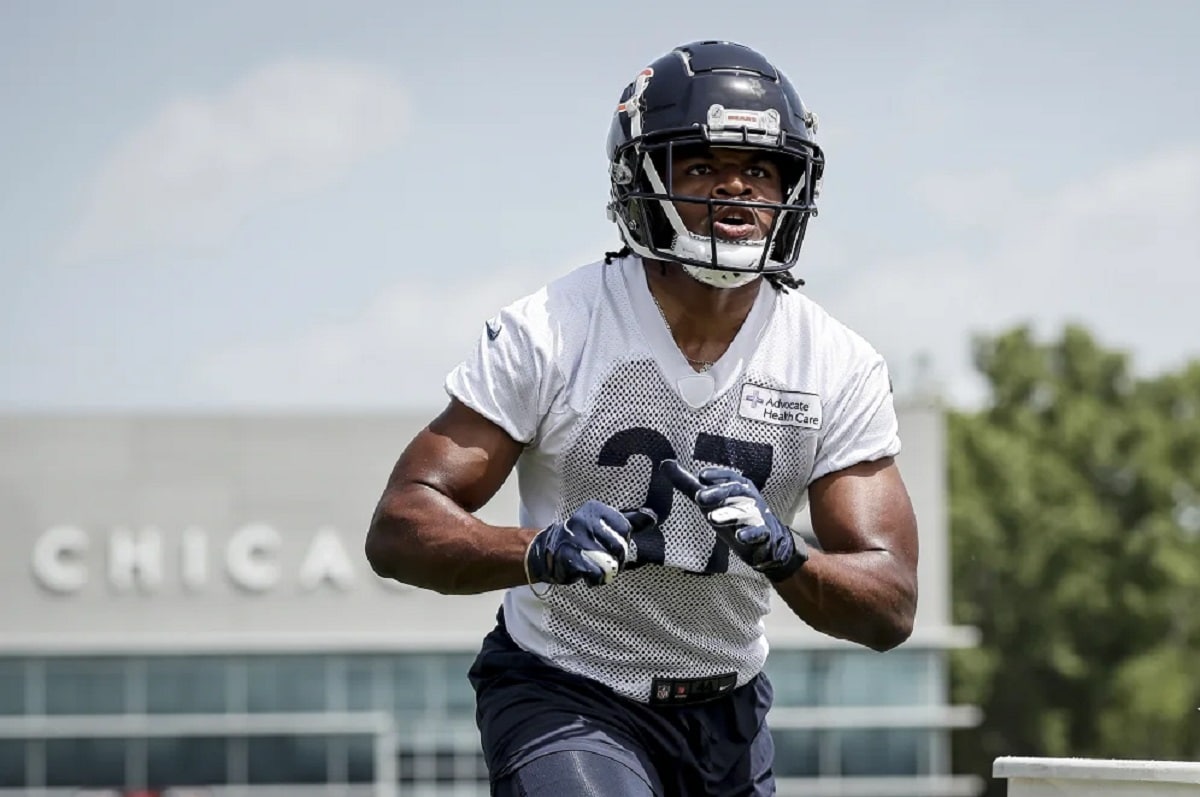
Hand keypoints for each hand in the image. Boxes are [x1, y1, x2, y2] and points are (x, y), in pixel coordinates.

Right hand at [526, 500, 657, 586]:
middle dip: (617, 560)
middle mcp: (584, 520)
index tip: (614, 546)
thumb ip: (630, 520)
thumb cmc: (584, 538)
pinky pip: (596, 574)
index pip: (626, 528)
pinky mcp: (568, 557)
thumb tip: (653, 516)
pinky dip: (596, 579)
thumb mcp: (605, 524)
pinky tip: (588, 574)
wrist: (549, 551)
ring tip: (596, 567)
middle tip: (607, 561)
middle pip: (619, 547)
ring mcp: (574, 539)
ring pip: (609, 563)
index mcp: (596, 510)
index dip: (624, 543)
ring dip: (606, 571)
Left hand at [660, 460, 806, 581]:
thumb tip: (665, 464)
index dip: (716, 475)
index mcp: (737, 485)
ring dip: (729, 514)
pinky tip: (740, 537)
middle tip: (699, 498)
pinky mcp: (764, 534)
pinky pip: (759, 532)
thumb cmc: (732, 514)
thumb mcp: (709, 499)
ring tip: (712, 519)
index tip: (701, 476)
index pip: (727, 476)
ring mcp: (757, 515)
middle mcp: (748, 497)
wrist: (766, 543)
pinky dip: (751, 533)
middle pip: (734, 491)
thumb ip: (687, 483)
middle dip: (718, 493)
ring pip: (745, 512)